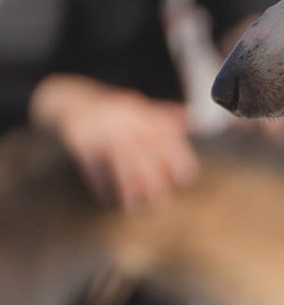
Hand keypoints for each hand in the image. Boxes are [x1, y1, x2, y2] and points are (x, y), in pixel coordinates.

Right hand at [31, 76, 199, 209]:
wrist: (67, 99)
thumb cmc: (110, 110)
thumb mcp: (137, 106)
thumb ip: (165, 115)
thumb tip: (195, 119)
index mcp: (138, 110)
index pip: (164, 133)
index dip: (177, 155)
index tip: (185, 177)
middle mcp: (121, 118)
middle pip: (143, 148)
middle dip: (154, 176)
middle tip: (160, 198)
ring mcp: (99, 128)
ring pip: (119, 159)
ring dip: (128, 184)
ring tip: (135, 205)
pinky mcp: (78, 140)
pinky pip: (91, 165)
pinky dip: (100, 184)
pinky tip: (107, 198)